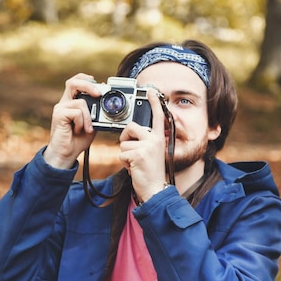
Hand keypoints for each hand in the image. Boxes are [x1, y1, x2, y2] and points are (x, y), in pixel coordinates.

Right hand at [43, 73, 100, 168]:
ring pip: (81, 102)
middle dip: (88, 85)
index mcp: (71, 103)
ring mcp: (60, 108)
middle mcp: (64, 103)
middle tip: (99, 94)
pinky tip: (78, 131)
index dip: (86, 80)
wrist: (66, 154)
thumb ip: (95, 112)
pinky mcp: (58, 114)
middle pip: (73, 82)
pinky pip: (77, 113)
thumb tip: (103, 100)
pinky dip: (82, 123)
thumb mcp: (91, 124)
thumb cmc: (77, 140)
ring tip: (87, 129)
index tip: (99, 86)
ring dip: (88, 117)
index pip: (76, 82)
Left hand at [118, 88, 167, 202]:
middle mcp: (155, 139)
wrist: (155, 189)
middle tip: (132, 153)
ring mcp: (147, 146)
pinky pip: (121, 154)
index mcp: (159, 138)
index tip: (151, 91)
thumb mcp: (151, 153)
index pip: (157, 117)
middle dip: (125, 140)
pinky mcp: (139, 154)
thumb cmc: (150, 172)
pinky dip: (124, 163)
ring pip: (123, 143)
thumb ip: (145, 142)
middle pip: (130, 128)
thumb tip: (130, 134)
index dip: (154, 103)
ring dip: (125, 155)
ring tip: (135, 164)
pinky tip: (134, 169)